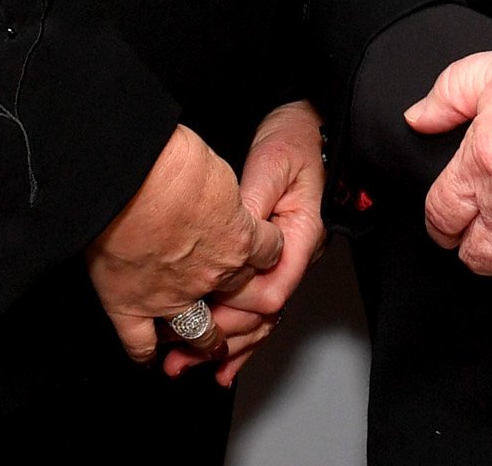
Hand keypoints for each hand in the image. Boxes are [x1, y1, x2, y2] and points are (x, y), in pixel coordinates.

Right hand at [86, 125, 284, 363]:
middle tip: (241, 300)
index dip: (266, 251)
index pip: (268, 253)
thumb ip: (222, 195)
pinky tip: (151, 356)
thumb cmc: (170, 161)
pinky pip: (141, 342)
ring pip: (199, 331)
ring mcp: (171, 296)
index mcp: (239, 238)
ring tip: (208, 342)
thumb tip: (215, 195)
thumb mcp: (216, 169)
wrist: (127, 176)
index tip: (263, 250)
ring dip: (207, 339)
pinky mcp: (130, 304)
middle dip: (243, 299)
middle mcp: (211, 274)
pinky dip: (146, 352)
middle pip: (240, 295)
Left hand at [162, 100, 327, 383]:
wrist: (308, 124)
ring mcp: (284, 260)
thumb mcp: (272, 165)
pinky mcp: (269, 258)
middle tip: (183, 360)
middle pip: (263, 316)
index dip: (237, 311)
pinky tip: (221, 358)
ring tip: (191, 367)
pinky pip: (256, 304)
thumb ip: (252, 207)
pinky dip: (238, 332)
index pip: (273, 290)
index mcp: (302, 236)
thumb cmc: (294, 138)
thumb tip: (232, 236)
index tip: (203, 319)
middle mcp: (295, 256)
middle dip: (223, 342)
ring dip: (226, 345)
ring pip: (260, 317)